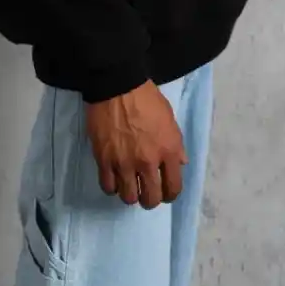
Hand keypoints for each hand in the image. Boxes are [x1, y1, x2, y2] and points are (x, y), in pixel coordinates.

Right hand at [85, 80, 187, 209]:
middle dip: (150, 199)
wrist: (118, 86)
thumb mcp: (170, 118)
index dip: (170, 195)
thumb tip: (180, 164)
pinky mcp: (104, 160)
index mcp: (168, 151)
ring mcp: (124, 163)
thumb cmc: (147, 99)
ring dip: (130, 194)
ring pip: (128, 197)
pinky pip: (108, 187)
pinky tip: (114, 178)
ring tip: (129, 185)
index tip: (165, 193)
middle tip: (146, 192)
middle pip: (150, 198)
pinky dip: (112, 186)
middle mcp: (148, 162)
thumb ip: (176, 144)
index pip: (173, 188)